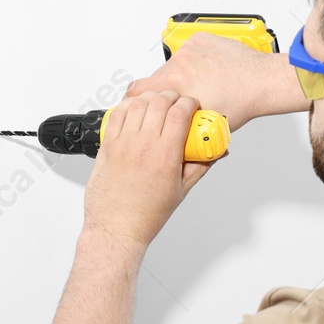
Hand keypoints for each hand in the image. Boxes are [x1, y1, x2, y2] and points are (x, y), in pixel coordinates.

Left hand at [81, 91, 219, 249]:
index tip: (193, 106)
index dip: (189, 103)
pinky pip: (116, 116)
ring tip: (157, 104)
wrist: (116, 227)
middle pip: (159, 103)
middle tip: (177, 103)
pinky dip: (127, 107)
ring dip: (150, 98)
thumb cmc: (146, 214)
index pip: (180, 113)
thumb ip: (200, 166)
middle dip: (172, 97)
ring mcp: (122, 144)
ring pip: (137, 104)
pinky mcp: (107, 146)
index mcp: (164, 156)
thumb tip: (216, 152)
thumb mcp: (181, 190)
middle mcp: (142, 146)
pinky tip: (135, 110)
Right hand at [123, 32, 306, 130]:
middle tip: (183, 100)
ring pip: (174, 65)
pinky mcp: (200, 40)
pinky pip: (188, 52)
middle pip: (157, 79)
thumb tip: (168, 137)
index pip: (136, 90)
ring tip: (202, 85)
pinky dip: (195, 61)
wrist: (262, 81)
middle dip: (167, 91)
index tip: (138, 103)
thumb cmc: (241, 103)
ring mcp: (190, 49)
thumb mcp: (204, 125)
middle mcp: (180, 63)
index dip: (134, 99)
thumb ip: (179, 127)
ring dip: (182, 75)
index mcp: (176, 84)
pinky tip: (209, 71)